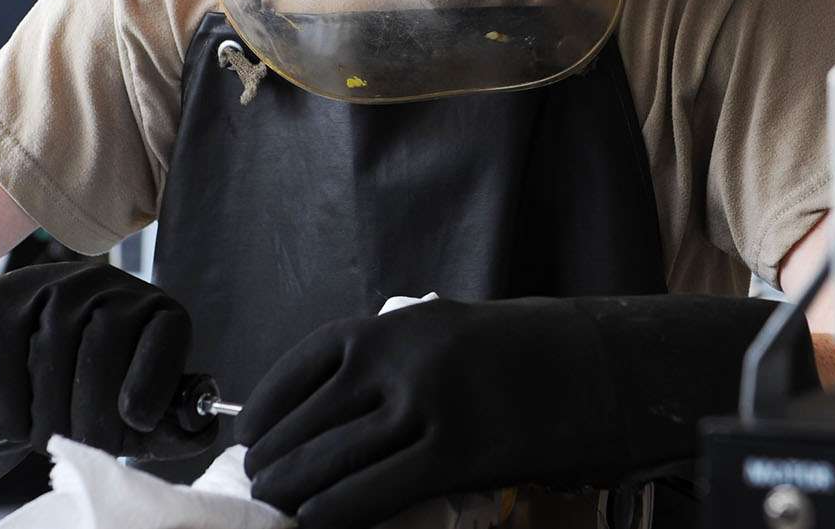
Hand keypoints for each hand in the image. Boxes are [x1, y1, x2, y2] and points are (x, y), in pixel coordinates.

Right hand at [0, 261, 214, 511]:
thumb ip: (172, 423)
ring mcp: (47, 287)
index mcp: (153, 308)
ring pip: (51, 362)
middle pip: (102, 352)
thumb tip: (201, 427)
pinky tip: (21, 424)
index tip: (138, 421)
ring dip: (51, 420)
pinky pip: (4, 368)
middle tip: (91, 448)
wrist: (16, 358)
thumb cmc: (94, 387)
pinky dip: (13, 412)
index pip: (165, 334)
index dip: (153, 381)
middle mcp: (105, 284)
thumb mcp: (139, 404)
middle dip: (96, 417)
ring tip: (54, 438)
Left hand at [235, 295, 811, 528]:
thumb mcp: (435, 333)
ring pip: (335, 459)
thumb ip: (379, 363)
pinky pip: (377, 490)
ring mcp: (426, 404)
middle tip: (256, 487)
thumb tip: (319, 416)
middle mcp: (397, 359)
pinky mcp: (455, 449)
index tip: (249, 440)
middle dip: (273, 462)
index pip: (298, 370)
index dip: (264, 413)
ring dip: (294, 491)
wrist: (585, 363)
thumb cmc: (506, 353)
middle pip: (310, 422)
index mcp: (386, 326)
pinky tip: (316, 521)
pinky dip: (337, 510)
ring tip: (276, 508)